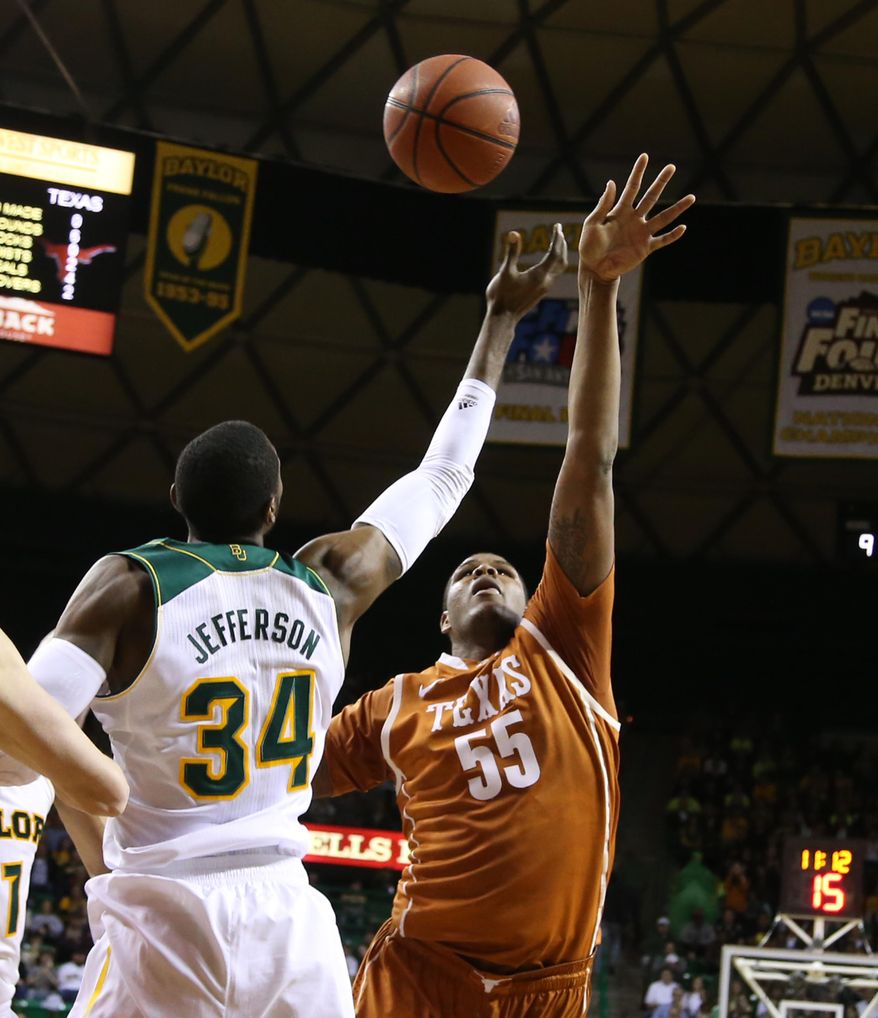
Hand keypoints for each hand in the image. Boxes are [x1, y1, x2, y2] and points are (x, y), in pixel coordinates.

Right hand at [486, 223, 567, 318]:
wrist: (503, 318)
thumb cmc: (501, 295)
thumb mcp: (505, 272)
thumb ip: (511, 252)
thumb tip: (513, 234)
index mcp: (539, 275)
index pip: (554, 253)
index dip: (557, 238)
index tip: (557, 227)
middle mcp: (546, 281)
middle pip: (561, 260)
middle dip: (561, 244)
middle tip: (558, 231)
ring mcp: (544, 288)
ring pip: (559, 268)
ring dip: (560, 254)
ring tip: (557, 243)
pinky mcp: (540, 292)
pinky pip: (553, 274)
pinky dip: (554, 263)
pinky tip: (548, 260)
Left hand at [579, 154, 694, 283]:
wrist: (595, 268)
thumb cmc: (590, 246)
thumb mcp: (592, 223)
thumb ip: (603, 205)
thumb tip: (612, 182)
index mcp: (620, 211)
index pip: (632, 188)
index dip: (638, 173)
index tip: (644, 157)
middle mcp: (634, 219)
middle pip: (651, 197)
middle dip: (660, 182)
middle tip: (671, 167)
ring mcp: (641, 233)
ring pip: (663, 218)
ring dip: (677, 208)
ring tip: (691, 197)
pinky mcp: (645, 248)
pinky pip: (662, 240)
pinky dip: (673, 235)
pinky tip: (683, 228)